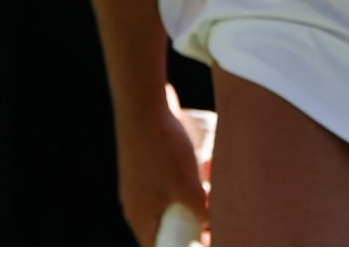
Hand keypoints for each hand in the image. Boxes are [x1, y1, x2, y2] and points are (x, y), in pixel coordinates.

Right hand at [117, 85, 209, 245]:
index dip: (181, 247)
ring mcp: (138, 183)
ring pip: (166, 204)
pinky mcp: (143, 166)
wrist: (142, 107)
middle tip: (211, 221)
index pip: (158, 246)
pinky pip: (164, 186)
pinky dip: (181, 184)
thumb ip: (202, 212)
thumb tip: (213, 226)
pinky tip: (199, 169)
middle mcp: (135, 202)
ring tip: (207, 191)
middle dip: (189, 225)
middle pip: (164, 226)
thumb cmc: (163, 150)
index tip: (204, 241)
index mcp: (140, 215)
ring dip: (187, 202)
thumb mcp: (189, 187)